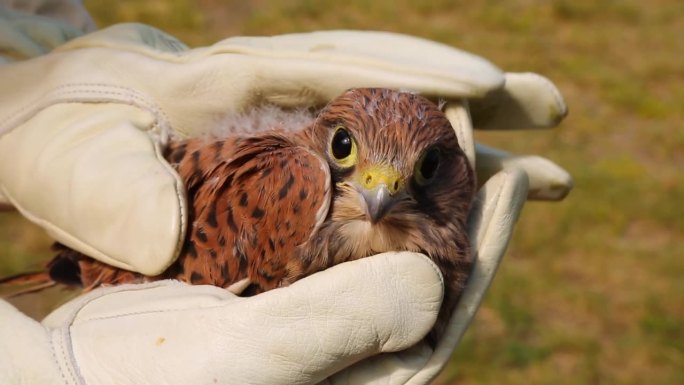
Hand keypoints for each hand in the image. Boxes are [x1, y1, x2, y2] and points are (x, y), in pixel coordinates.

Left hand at [0, 21, 567, 275]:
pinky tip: (468, 204)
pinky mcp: (293, 159)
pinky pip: (375, 164)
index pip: (339, 64)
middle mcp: (279, 95)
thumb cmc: (52, 140)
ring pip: (398, 125)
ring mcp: (292, 125)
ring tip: (549, 169)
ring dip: (473, 146)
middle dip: (477, 94)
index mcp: (234, 80)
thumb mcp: (71, 160)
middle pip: (392, 81)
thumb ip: (117, 190)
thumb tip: (165, 236)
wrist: (39, 130)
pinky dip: (428, 180)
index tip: (487, 88)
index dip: (413, 71)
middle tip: (555, 108)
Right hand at [0, 166, 529, 384]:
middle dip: (457, 219)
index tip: (508, 185)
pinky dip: (352, 198)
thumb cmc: (150, 377)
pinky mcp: (277, 297)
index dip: (481, 250)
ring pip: (380, 256)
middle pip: (421, 282)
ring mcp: (311, 323)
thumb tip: (431, 285)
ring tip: (439, 148)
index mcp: (353, 377)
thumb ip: (337, 327)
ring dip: (410, 201)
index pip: (440, 317)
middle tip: (490, 158)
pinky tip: (361, 164)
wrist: (76, 375)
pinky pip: (332, 240)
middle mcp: (342, 354)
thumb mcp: (244, 356)